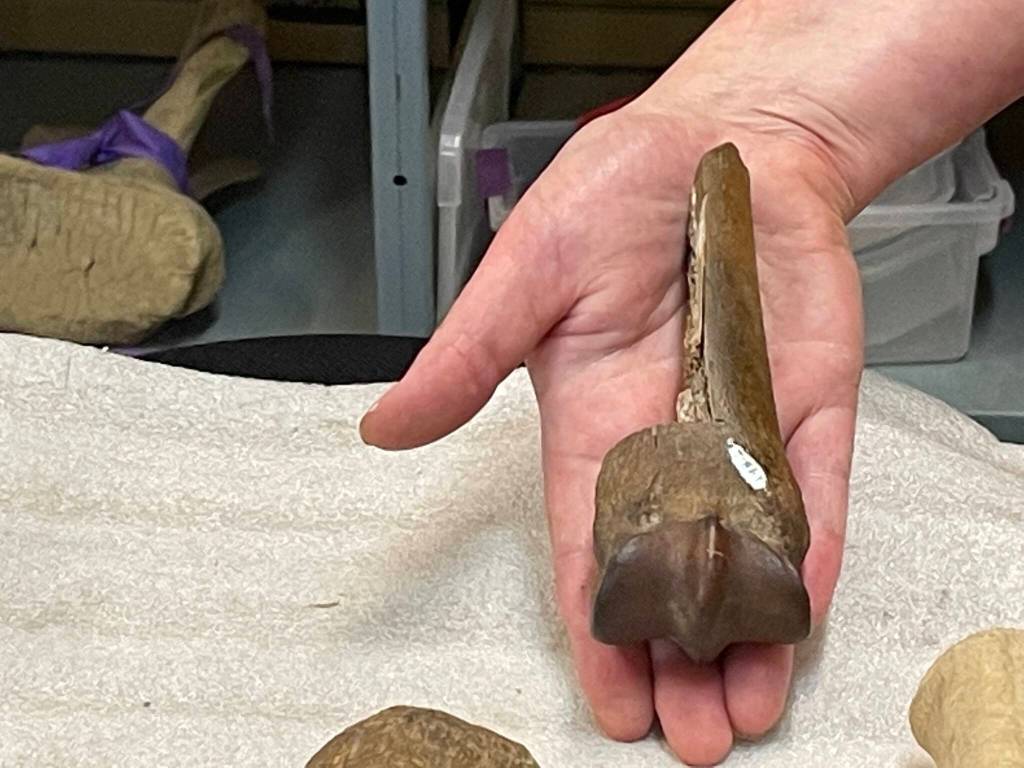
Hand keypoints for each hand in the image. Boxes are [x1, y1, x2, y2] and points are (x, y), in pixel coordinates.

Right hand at [359, 102, 862, 764]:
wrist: (728, 142)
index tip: (610, 700)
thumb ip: (466, 357)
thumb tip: (383, 426)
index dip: (598, 628)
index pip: (591, 549)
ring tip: (746, 711)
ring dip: (749, 634)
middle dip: (679, 659)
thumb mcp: (527, 272)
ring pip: (748, 555)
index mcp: (591, 425)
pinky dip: (814, 554)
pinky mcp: (807, 406)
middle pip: (672, 576)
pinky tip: (803, 615)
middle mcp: (667, 447)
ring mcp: (742, 433)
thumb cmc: (617, 194)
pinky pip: (816, 493)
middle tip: (692, 739)